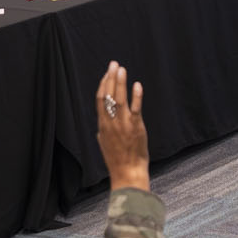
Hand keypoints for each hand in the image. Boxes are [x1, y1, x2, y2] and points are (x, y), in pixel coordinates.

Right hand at [96, 61, 149, 190]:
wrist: (127, 172)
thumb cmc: (117, 160)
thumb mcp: (104, 144)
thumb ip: (103, 131)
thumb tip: (101, 125)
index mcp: (102, 125)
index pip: (100, 99)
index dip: (103, 85)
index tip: (106, 74)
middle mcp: (111, 123)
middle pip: (109, 95)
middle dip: (110, 78)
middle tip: (114, 64)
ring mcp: (123, 125)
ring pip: (120, 99)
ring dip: (120, 82)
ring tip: (121, 69)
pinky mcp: (136, 128)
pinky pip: (135, 109)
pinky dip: (136, 96)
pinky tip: (137, 85)